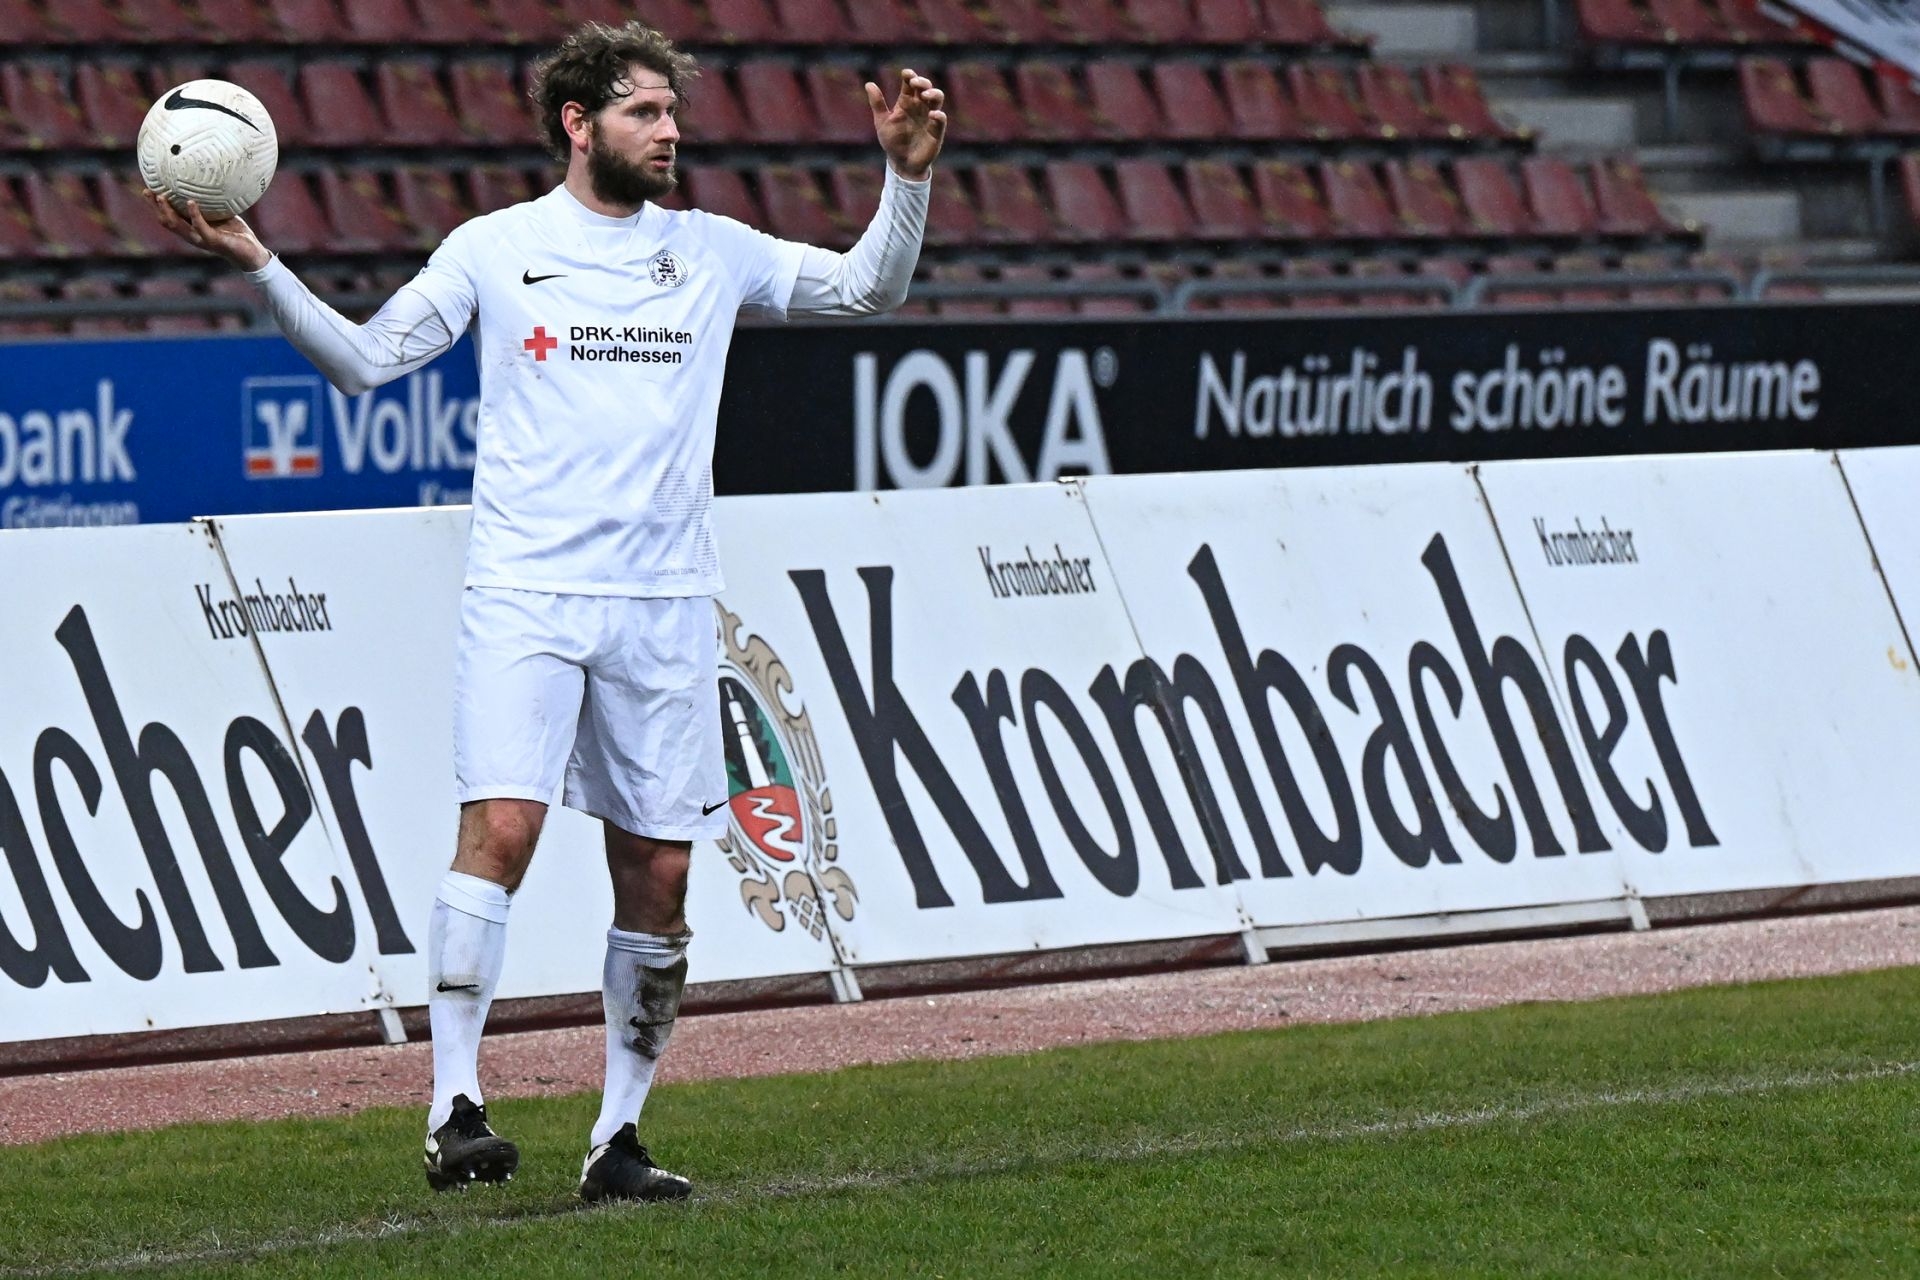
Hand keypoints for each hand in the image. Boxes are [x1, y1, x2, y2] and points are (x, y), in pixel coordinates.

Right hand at [142, 188, 271, 270]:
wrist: (253, 253)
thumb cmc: (236, 232)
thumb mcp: (221, 214)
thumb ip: (212, 201)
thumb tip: (207, 179)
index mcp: (191, 229)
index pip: (168, 217)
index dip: (155, 205)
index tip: (147, 189)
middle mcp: (193, 235)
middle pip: (167, 221)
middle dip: (155, 207)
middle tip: (147, 191)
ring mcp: (202, 239)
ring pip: (178, 226)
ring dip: (167, 211)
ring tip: (161, 196)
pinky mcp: (214, 241)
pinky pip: (200, 227)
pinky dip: (194, 215)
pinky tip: (190, 203)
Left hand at [866, 68, 945, 180]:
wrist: (901, 164)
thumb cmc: (892, 142)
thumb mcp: (882, 122)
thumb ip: (877, 103)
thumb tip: (869, 84)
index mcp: (906, 102)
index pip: (910, 84)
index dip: (910, 76)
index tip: (906, 74)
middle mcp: (919, 107)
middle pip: (926, 87)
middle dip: (923, 82)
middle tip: (915, 83)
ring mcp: (929, 118)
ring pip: (937, 99)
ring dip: (934, 94)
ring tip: (925, 95)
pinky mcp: (936, 131)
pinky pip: (941, 120)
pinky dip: (939, 115)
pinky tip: (933, 115)